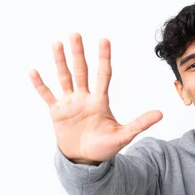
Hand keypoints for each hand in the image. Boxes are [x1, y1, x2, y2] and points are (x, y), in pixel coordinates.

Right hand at [29, 33, 162, 163]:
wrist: (86, 160)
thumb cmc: (105, 147)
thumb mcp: (124, 135)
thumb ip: (140, 123)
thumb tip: (161, 113)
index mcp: (100, 101)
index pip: (103, 74)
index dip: (104, 58)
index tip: (104, 40)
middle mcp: (84, 98)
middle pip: (81, 71)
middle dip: (78, 53)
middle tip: (75, 33)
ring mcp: (70, 103)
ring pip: (64, 77)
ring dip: (60, 61)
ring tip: (57, 43)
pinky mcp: (57, 112)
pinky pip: (47, 95)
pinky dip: (40, 85)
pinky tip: (33, 71)